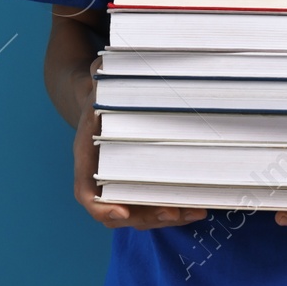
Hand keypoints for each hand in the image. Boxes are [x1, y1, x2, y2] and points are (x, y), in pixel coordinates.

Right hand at [72, 54, 208, 230]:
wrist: (103, 98)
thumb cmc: (104, 88)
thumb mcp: (100, 77)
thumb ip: (101, 75)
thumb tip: (103, 67)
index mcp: (87, 155)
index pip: (87, 192)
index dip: (102, 207)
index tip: (122, 211)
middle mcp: (102, 177)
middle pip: (119, 211)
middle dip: (147, 217)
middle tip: (173, 212)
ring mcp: (122, 183)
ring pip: (141, 213)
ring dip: (167, 217)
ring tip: (195, 211)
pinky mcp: (141, 183)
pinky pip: (155, 204)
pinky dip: (175, 209)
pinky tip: (199, 206)